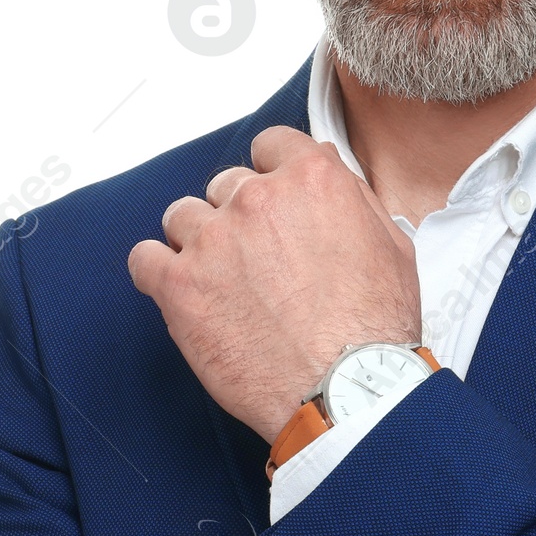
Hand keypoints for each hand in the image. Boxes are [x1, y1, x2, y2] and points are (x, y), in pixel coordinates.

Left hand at [127, 128, 421, 441]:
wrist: (348, 390)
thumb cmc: (374, 329)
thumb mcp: (391, 244)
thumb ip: (351, 197)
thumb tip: (325, 169)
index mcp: (310, 180)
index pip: (270, 146)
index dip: (272, 174)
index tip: (272, 200)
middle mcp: (257, 200)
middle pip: (225, 185)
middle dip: (239, 217)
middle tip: (258, 260)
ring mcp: (213, 241)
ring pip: (182, 217)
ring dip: (198, 243)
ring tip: (222, 282)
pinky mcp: (179, 287)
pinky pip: (143, 259)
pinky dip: (157, 272)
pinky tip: (180, 291)